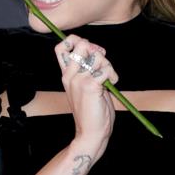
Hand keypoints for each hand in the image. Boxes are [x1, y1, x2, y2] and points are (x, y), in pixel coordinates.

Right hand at [55, 35, 119, 160]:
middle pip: (81, 44)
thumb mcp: (87, 86)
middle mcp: (69, 75)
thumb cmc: (92, 111)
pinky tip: (112, 83)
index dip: (75, 40)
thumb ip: (89, 69)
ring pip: (97, 56)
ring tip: (109, 77)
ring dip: (108, 64)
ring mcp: (78, 80)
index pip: (61, 46)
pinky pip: (105, 69)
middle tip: (102, 63)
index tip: (89, 50)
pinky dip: (112, 74)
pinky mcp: (90, 86)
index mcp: (66, 74)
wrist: (90, 133)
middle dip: (97, 50)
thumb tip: (98, 52)